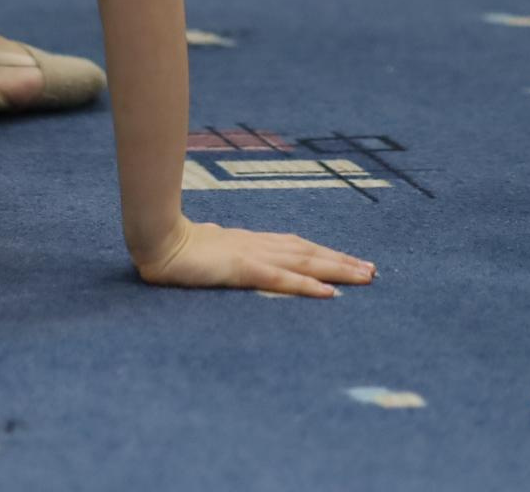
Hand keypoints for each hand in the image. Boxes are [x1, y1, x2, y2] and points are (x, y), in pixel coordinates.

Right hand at [133, 219, 375, 298]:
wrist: (156, 238)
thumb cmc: (177, 244)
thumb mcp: (209, 249)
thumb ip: (225, 251)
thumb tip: (228, 250)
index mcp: (252, 241)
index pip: (298, 246)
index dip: (325, 253)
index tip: (351, 260)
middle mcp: (259, 244)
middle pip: (310, 252)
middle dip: (343, 262)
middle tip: (373, 271)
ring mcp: (253, 254)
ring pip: (305, 261)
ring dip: (337, 270)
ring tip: (364, 277)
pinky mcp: (243, 268)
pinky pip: (281, 278)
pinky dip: (307, 284)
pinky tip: (328, 292)